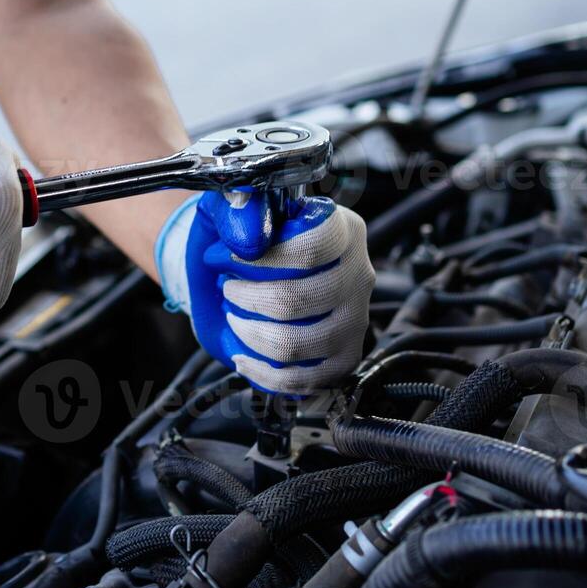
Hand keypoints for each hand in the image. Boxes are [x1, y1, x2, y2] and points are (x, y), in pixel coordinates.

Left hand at [156, 192, 374, 395]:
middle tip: (228, 290)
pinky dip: (261, 371)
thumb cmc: (242, 240)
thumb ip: (238, 209)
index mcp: (342, 230)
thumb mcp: (233, 208)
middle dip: (247, 299)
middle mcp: (357, 275)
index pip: (312, 248)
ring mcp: (354, 321)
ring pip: (295, 343)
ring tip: (235, 317)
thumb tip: (248, 237)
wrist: (244, 275)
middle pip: (297, 299)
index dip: (263, 259)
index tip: (231, 260)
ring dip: (249, 334)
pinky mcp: (343, 359)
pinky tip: (244, 355)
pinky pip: (301, 379)